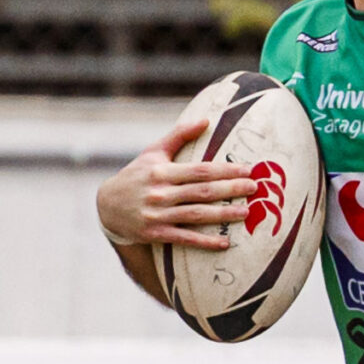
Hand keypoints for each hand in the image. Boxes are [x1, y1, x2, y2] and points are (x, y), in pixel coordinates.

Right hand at [95, 117, 252, 250]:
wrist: (108, 205)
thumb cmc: (136, 175)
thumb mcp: (154, 152)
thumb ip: (179, 135)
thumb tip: (206, 120)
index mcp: (162, 172)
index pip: (200, 170)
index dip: (225, 170)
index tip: (247, 169)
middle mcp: (160, 193)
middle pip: (202, 192)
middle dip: (231, 190)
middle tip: (254, 188)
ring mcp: (158, 215)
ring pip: (196, 215)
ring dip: (223, 214)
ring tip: (246, 213)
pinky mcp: (156, 233)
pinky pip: (185, 238)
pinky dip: (205, 242)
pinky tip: (224, 243)